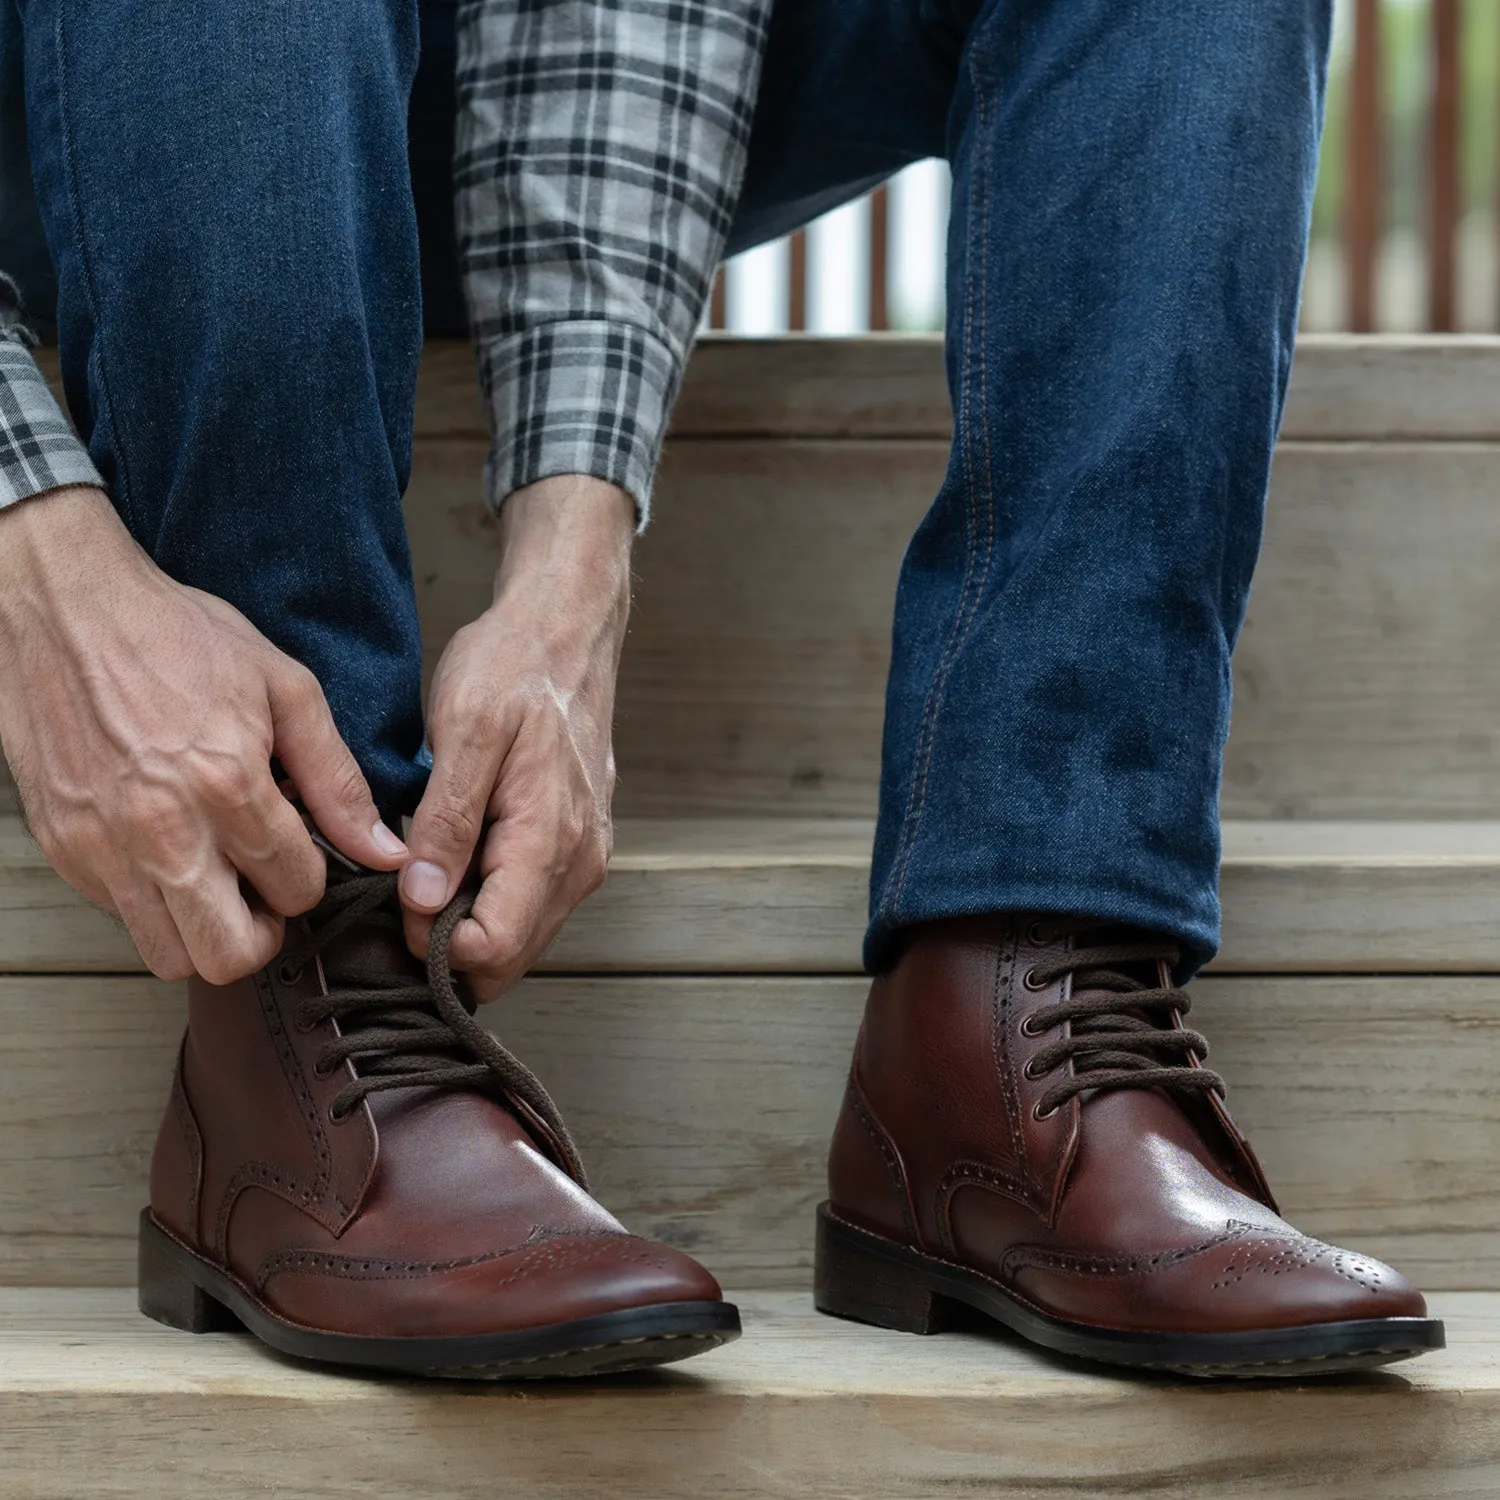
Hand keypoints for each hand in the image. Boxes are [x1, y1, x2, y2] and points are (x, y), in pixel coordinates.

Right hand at [0, 485, 406, 982]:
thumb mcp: (284, 688)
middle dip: (263, 933)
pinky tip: (168, 851)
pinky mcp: (63, 851)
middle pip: (230, 956)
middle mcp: (161, 829)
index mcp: (226, 783)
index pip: (295, 890)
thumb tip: (385, 849)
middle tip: (265, 892)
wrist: (62, 608)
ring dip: (205, 931)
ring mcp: (103, 847)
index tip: (300, 851)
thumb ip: (337, 780)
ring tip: (217, 878)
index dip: (309, 878)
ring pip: (169, 957)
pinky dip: (153, 904)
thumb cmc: (176, 637)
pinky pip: (120, 918)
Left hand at [399, 474, 632, 999]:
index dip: (433, 945)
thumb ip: (448, 823)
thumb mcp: (465, 731)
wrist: (566, 630)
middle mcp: (579, 862)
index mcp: (550, 839)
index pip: (494, 948)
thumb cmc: (515, 667)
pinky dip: (490, 901)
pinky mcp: (579, 845)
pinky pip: (532, 904)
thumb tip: (423, 903)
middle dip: (450, 949)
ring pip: (522, 936)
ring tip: (425, 877)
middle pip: (510, 958)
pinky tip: (458, 861)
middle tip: (399, 899)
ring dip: (469, 927)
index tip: (396, 907)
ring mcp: (585, 856)